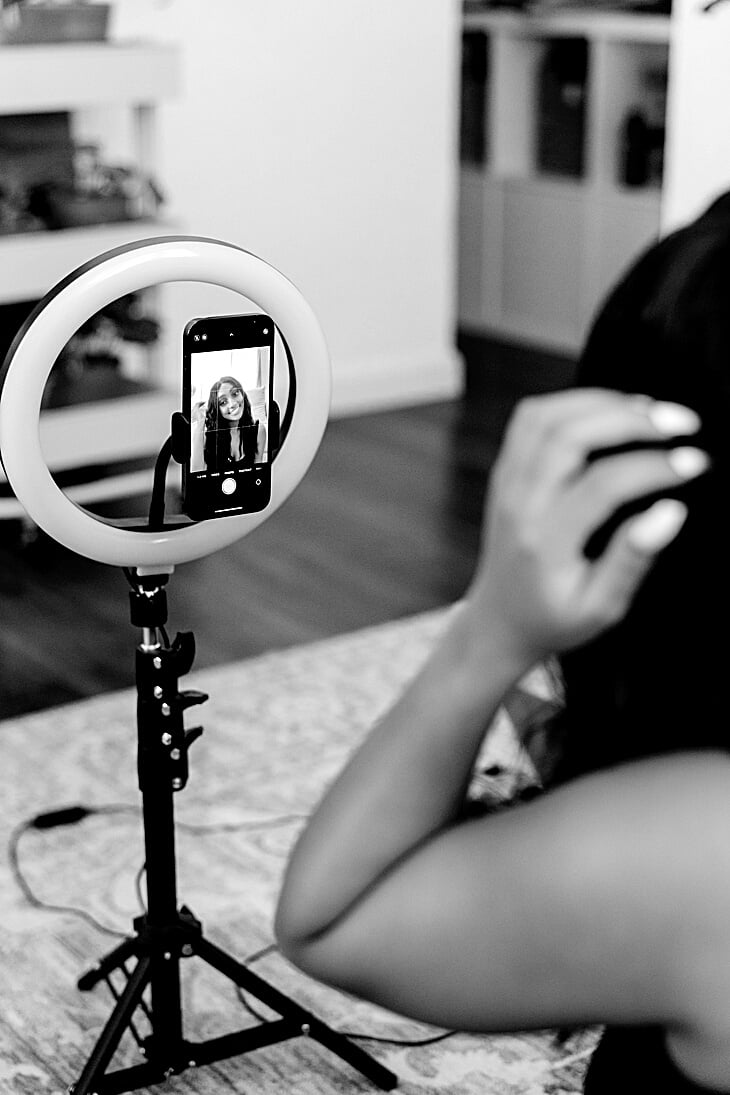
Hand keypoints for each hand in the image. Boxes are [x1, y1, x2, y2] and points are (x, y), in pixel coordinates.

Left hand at [466, 388, 707, 666]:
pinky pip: (531, 418)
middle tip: (683, 423)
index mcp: (545, 543)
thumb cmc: (557, 617)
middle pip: (567, 435)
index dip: (654, 467)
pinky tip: (614, 411)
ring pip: (546, 416)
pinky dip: (575, 402)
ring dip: (604, 402)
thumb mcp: (602, 606)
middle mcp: (518, 505)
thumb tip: (672, 511)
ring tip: (654, 412)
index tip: (696, 464)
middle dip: (631, 419)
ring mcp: (505, 482)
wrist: (501, 619)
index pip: (602, 486)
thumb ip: (632, 559)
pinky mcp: (504, 470)